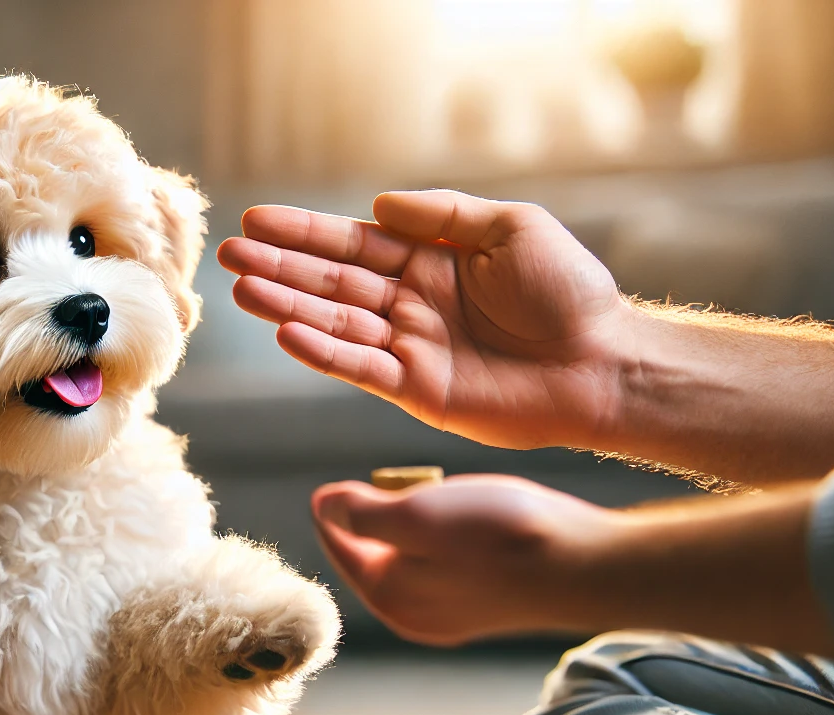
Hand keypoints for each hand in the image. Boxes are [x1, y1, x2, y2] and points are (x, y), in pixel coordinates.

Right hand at [219, 191, 635, 450]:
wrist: (605, 364)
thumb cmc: (570, 292)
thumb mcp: (511, 228)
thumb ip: (443, 215)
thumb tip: (379, 205)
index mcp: (431, 262)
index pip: (353, 244)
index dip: (304, 234)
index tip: (256, 221)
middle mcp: (411, 304)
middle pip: (331, 283)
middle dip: (280, 268)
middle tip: (229, 255)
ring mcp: (410, 349)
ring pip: (334, 324)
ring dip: (286, 308)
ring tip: (242, 291)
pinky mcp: (417, 391)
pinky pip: (359, 368)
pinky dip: (323, 352)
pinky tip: (285, 333)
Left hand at [311, 476, 833, 652]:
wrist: (587, 564)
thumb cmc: (503, 535)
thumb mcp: (417, 513)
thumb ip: (362, 513)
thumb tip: (322, 505)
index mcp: (387, 598)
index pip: (339, 545)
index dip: (335, 507)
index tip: (341, 482)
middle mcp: (414, 617)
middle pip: (374, 553)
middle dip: (380, 515)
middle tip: (397, 485)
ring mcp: (452, 616)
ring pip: (413, 557)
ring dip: (417, 523)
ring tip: (438, 497)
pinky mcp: (487, 606)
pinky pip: (448, 565)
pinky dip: (449, 537)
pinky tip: (474, 517)